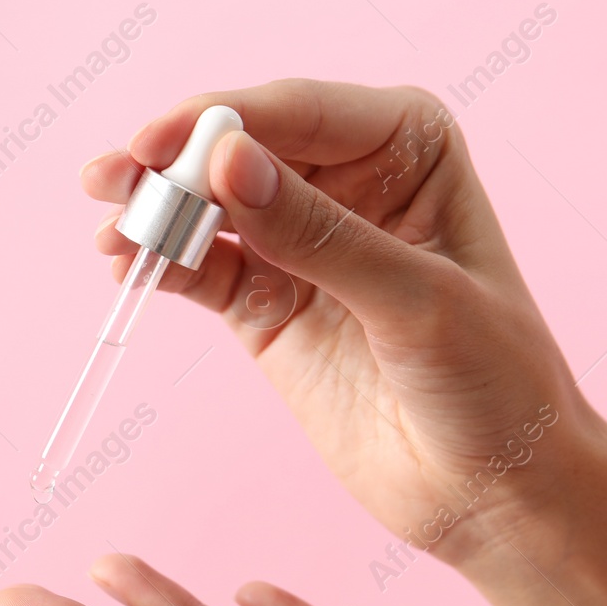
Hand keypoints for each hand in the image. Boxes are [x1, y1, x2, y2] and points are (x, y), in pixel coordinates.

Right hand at [84, 80, 601, 562]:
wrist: (494, 492)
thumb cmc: (496, 383)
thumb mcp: (416, 300)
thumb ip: (319, 234)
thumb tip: (226, 164)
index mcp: (407, 147)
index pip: (298, 113)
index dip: (222, 120)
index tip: (159, 147)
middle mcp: (349, 181)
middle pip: (240, 149)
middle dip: (173, 163)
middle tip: (112, 181)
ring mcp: (301, 245)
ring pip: (210, 207)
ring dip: (155, 211)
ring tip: (110, 230)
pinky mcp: (268, 305)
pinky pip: (202, 269)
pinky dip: (163, 265)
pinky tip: (128, 267)